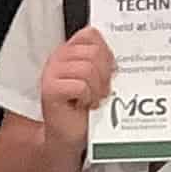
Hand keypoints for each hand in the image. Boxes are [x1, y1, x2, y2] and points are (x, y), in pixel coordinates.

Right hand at [37, 27, 115, 144]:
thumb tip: (120, 54)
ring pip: (88, 68)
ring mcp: (51, 73)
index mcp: (69, 52)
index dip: (106, 52)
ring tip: (92, 99)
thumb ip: (103, 62)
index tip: (107, 71)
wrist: (69, 137)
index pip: (91, 34)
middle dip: (105, 74)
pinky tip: (83, 105)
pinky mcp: (50, 89)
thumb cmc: (83, 111)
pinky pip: (80, 85)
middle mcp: (58, 59)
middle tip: (101, 90)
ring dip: (96, 89)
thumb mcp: (98, 80)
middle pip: (93, 51)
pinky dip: (87, 98)